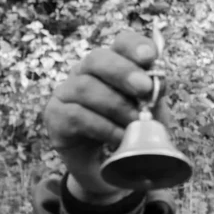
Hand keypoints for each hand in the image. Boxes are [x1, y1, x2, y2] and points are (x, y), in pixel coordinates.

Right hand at [45, 30, 171, 201]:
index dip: (135, 46)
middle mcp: (86, 72)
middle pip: (98, 59)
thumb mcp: (151, 114)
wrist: (109, 169)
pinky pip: (76, 115)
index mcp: (113, 66)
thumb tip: (158, 83)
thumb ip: (154, 97)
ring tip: (136, 124)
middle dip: (123, 72)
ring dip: (116, 106)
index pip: (121, 43)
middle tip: (144, 89)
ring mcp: (67, 92)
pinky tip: (120, 139)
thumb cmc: (132, 134)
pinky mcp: (55, 117)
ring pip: (86, 87)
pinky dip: (103, 127)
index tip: (150, 57)